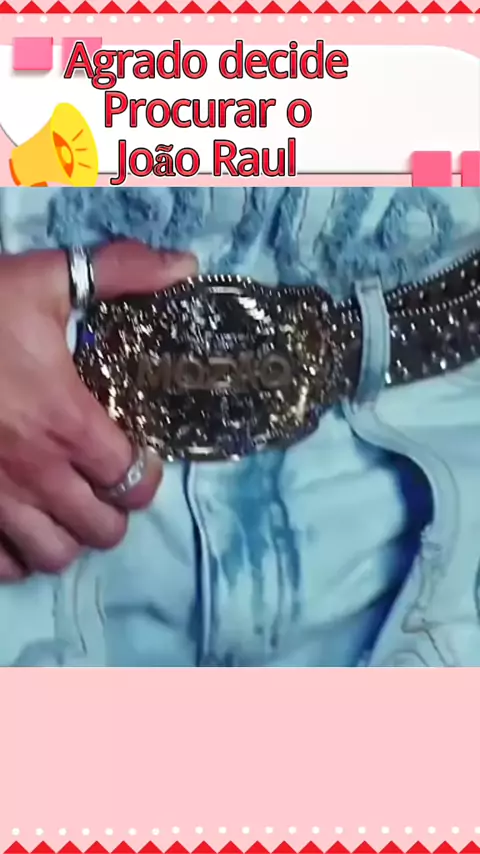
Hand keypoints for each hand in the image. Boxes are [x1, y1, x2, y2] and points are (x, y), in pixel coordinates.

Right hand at [0, 241, 196, 579]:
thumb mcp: (42, 279)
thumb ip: (120, 272)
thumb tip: (184, 265)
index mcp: (66, 421)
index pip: (132, 481)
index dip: (144, 475)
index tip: (137, 459)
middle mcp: (35, 472)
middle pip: (101, 529)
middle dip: (113, 510)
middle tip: (105, 485)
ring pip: (54, 555)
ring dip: (69, 536)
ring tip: (66, 508)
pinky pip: (1, 564)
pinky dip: (17, 553)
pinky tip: (18, 524)